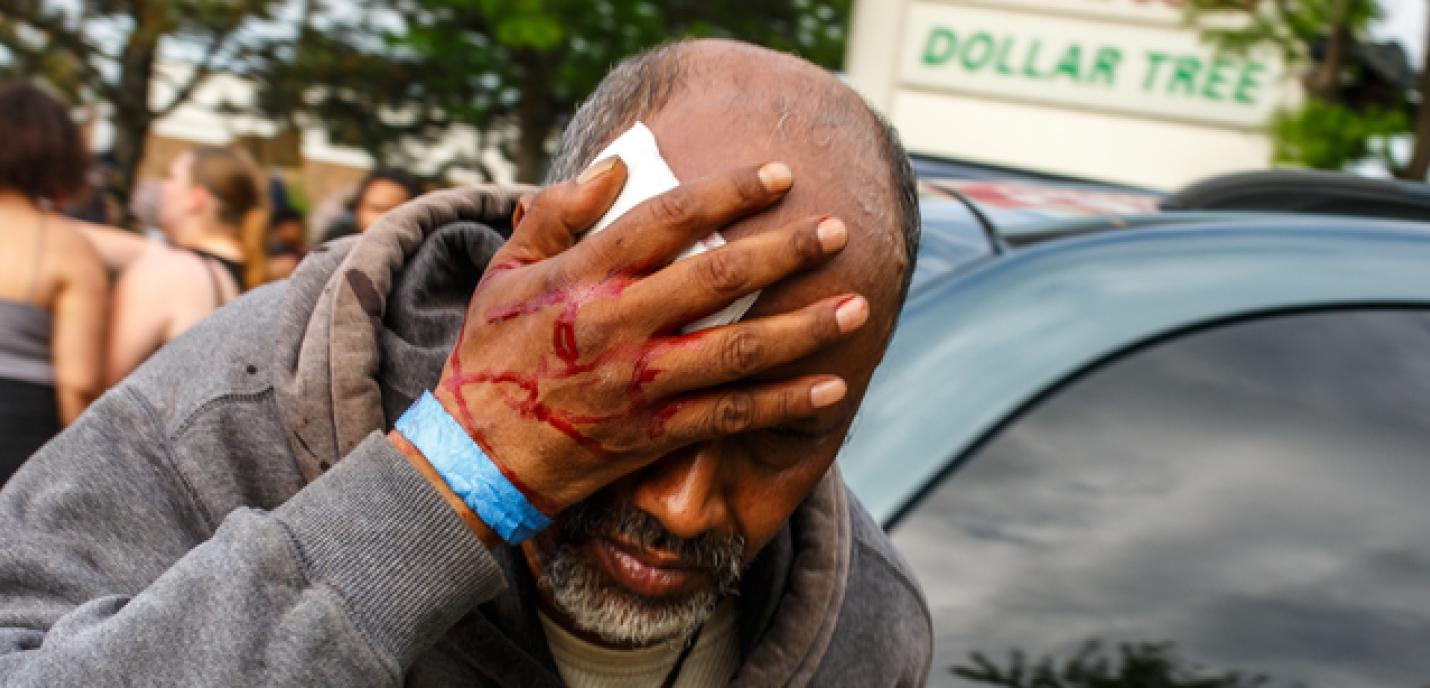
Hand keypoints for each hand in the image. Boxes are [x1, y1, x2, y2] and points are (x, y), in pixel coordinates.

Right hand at [431, 158, 868, 514]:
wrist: (476, 455)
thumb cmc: (491, 353)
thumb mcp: (504, 271)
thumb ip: (556, 213)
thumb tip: (615, 165)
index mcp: (583, 278)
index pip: (667, 220)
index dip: (729, 192)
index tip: (781, 174)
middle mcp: (618, 326)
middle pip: (717, 280)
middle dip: (784, 252)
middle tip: (838, 230)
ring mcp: (639, 383)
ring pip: (737, 351)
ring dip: (803, 329)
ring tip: (857, 306)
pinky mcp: (653, 433)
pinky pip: (730, 417)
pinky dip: (784, 404)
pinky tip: (832, 388)